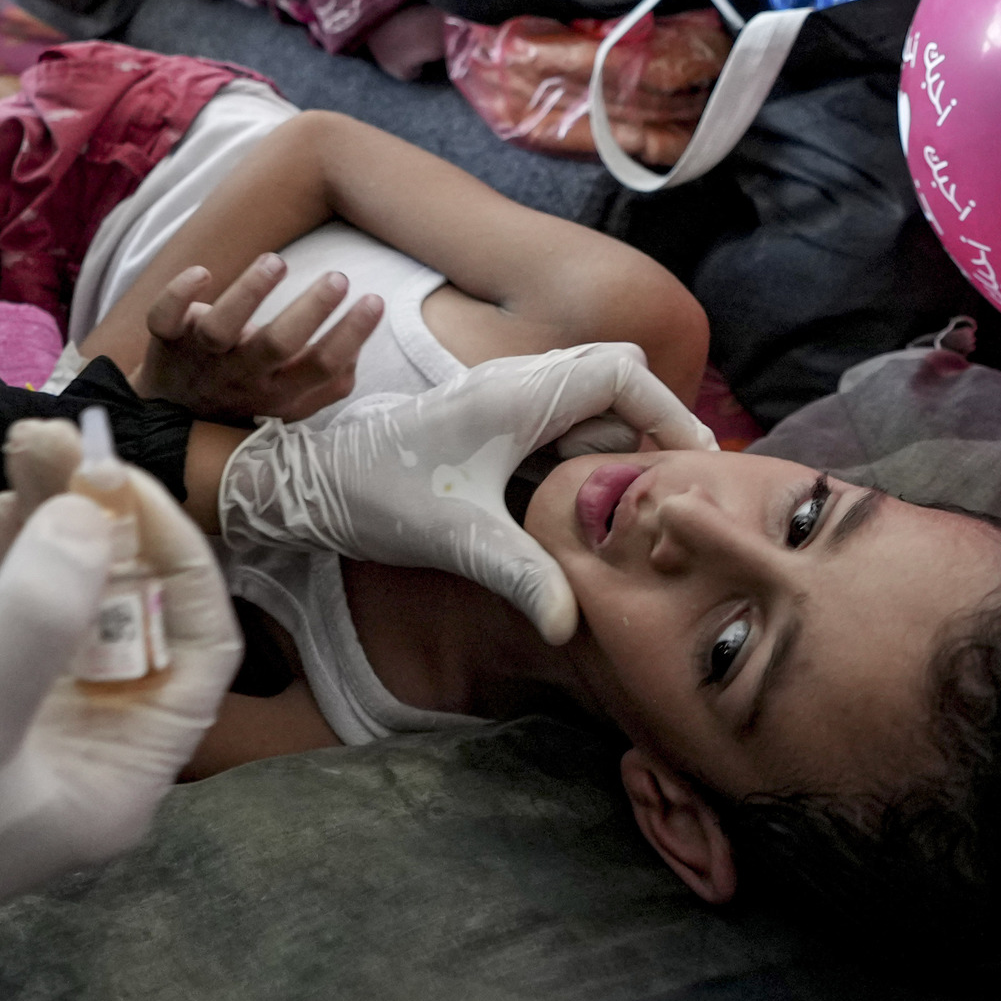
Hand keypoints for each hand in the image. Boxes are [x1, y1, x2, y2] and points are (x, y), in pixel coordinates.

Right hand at [0, 432, 236, 1000]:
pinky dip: (7, 572)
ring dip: (49, 534)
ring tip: (14, 451)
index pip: (197, 644)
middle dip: (97, 526)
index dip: (170, 553)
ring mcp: (28, 741)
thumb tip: (93, 513)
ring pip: (68, 613)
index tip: (109, 481)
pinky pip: (11, 632)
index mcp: (122, 778)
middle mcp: (89, 757)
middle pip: (128, 616)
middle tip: (44, 437)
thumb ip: (33, 619)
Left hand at [131, 254, 382, 424]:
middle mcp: (240, 375)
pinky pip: (163, 317)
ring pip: (220, 328)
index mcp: (276, 392)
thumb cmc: (245, 398)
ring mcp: (201, 357)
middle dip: (310, 311)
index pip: (320, 368)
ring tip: (278, 261)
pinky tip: (203, 273)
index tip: (373, 300)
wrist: (169, 420)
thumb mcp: (290, 404)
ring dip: (249, 292)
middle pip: (276, 345)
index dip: (350, 336)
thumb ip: (328, 382)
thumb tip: (357, 346)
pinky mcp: (166, 339)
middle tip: (339, 278)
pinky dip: (179, 294)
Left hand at [212, 343, 717, 645]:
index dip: (668, 411)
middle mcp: (514, 385)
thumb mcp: (455, 540)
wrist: (303, 484)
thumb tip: (569, 627)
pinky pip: (557, 428)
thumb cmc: (374, 495)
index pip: (622, 373)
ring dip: (608, 453)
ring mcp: (500, 402)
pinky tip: (570, 513)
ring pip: (587, 409)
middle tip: (651, 500)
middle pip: (615, 385)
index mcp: (516, 393)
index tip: (697, 462)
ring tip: (613, 514)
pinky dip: (577, 460)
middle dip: (643, 436)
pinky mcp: (488, 425)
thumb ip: (520, 576)